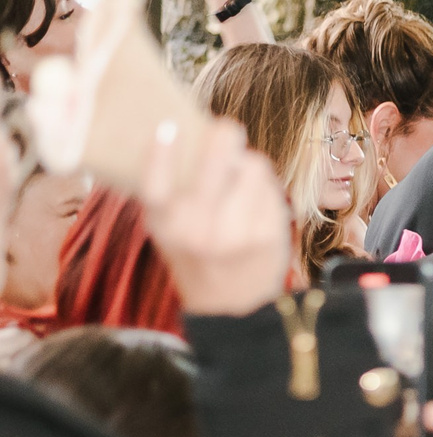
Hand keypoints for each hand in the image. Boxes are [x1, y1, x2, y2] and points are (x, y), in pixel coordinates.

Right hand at [138, 119, 290, 315]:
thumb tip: (182, 134)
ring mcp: (237, 233)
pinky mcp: (269, 234)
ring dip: (249, 164)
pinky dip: (266, 186)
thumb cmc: (198, 257)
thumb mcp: (170, 231)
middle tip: (226, 129)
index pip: (156, 186)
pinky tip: (257, 200)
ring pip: (252, 167)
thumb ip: (171, 195)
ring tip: (241, 178)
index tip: (168, 127)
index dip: (160, 155)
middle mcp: (198, 229)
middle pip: (214, 163)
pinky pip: (272, 188)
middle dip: (224, 137)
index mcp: (166, 226)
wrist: (233, 308)